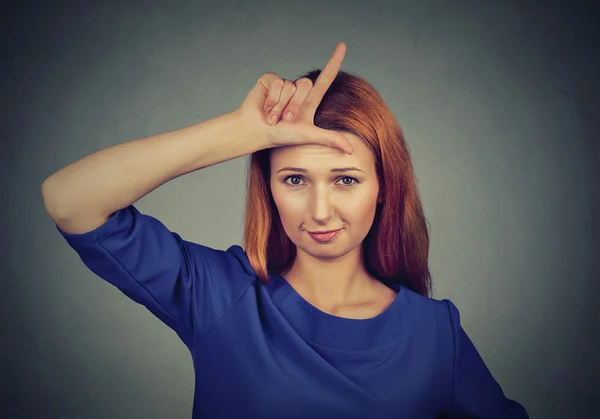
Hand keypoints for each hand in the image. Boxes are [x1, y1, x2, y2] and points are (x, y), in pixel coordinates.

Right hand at [236, 42, 352, 153]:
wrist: (256, 132)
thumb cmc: (281, 136)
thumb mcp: (308, 136)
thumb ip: (330, 139)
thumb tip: (351, 151)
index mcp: (309, 100)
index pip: (326, 78)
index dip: (334, 62)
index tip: (342, 45)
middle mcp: (297, 90)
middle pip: (305, 85)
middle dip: (294, 106)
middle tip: (285, 121)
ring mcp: (283, 84)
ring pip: (290, 86)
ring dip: (280, 106)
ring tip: (273, 118)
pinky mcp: (270, 79)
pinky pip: (277, 82)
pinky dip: (271, 99)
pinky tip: (265, 108)